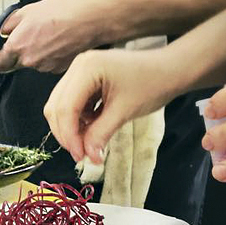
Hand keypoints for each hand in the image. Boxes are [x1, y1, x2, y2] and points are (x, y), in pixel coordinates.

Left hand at [0, 0, 110, 73]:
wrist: (89, 20)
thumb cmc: (61, 13)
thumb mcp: (27, 11)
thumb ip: (5, 23)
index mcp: (17, 47)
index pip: (0, 65)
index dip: (2, 58)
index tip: (5, 52)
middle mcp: (28, 61)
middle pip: (16, 65)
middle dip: (20, 55)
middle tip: (30, 39)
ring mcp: (44, 68)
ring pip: (33, 65)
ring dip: (37, 55)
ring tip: (48, 37)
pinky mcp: (57, 71)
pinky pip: (48, 66)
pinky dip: (50, 58)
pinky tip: (58, 43)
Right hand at [44, 48, 179, 163]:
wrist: (170, 69)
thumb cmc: (152, 85)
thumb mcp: (124, 112)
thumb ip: (101, 134)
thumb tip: (88, 157)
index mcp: (86, 68)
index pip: (65, 108)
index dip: (69, 135)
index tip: (80, 156)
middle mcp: (77, 66)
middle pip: (56, 107)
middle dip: (66, 133)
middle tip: (83, 154)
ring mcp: (79, 71)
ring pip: (60, 107)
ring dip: (71, 128)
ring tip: (89, 142)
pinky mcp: (83, 79)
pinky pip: (71, 104)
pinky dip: (78, 120)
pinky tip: (93, 127)